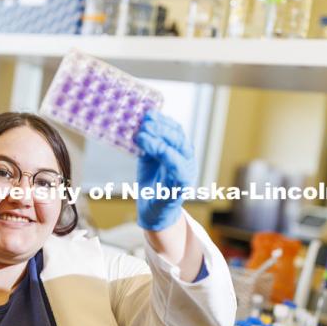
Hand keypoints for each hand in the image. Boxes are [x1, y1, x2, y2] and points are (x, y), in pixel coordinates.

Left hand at [134, 111, 196, 230]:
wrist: (153, 212)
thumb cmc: (152, 184)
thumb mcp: (148, 159)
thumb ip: (147, 144)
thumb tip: (139, 123)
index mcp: (180, 152)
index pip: (176, 131)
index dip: (164, 121)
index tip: (148, 113)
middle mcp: (187, 161)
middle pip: (179, 139)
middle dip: (161, 129)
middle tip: (144, 124)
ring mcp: (186, 174)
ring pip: (179, 153)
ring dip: (160, 141)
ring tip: (142, 135)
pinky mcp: (181, 189)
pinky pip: (178, 171)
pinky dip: (166, 157)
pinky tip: (149, 150)